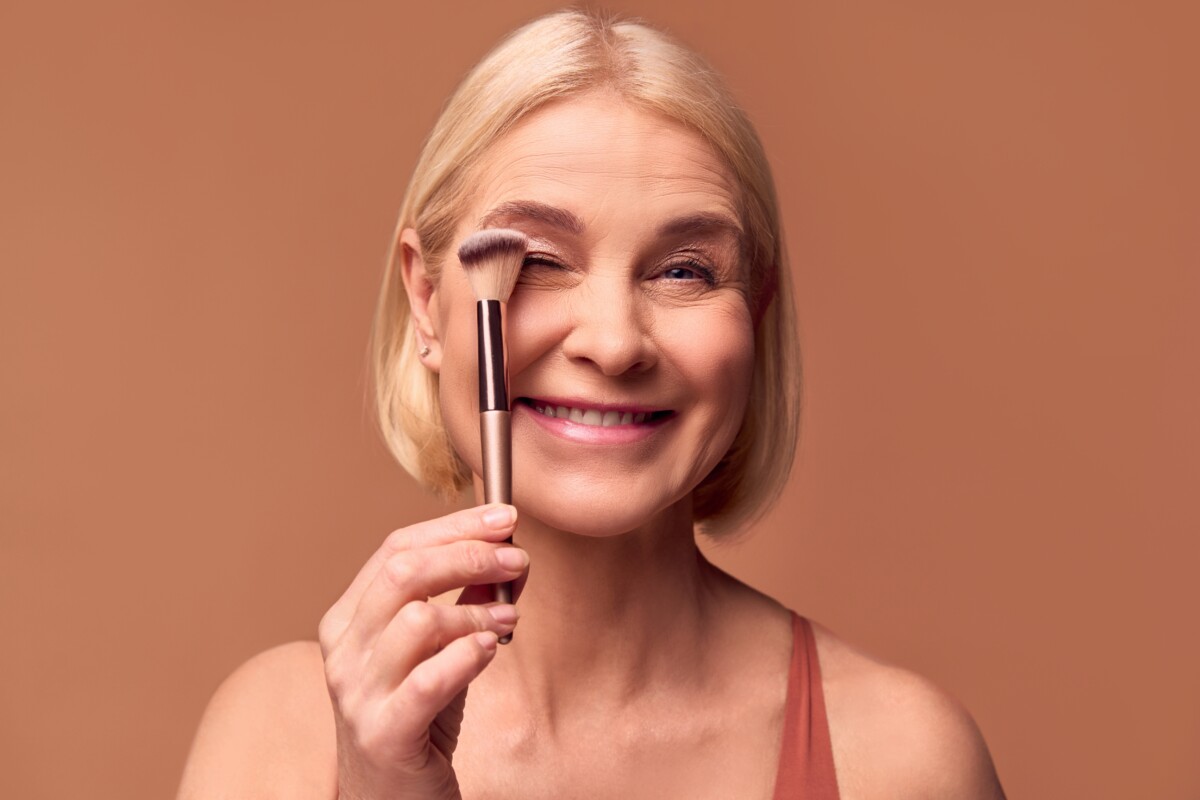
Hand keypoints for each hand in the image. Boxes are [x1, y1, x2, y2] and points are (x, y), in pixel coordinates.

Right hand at [318, 504, 525, 798]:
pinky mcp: (384, 732)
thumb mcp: (438, 651)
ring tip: (509, 616)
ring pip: (416, 619)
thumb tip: (511, 556)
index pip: (396, 547)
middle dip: (469, 554)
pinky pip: (428, 680)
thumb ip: (466, 603)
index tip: (505, 517)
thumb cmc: (416, 719)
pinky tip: (490, 648)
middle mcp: (344, 649)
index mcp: (348, 619)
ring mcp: (358, 692)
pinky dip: (466, 655)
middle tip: (516, 557)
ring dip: (474, 608)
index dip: (455, 525)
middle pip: (404, 572)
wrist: (390, 799)